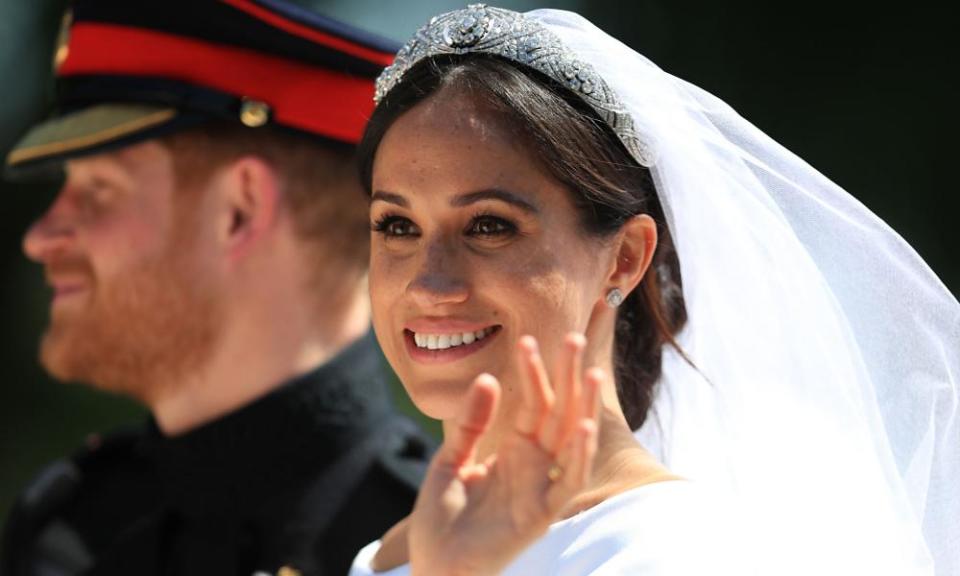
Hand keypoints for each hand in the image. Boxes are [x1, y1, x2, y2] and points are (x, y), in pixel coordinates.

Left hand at [408, 333, 603, 575]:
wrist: (433, 568)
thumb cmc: (442, 520)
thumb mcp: (450, 460)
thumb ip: (471, 423)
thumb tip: (488, 377)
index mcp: (514, 451)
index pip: (533, 404)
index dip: (533, 373)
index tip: (529, 339)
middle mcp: (533, 466)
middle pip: (558, 414)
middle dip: (566, 378)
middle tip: (573, 337)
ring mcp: (540, 489)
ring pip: (571, 442)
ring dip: (582, 409)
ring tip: (590, 373)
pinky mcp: (541, 515)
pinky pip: (565, 482)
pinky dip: (576, 455)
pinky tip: (582, 426)